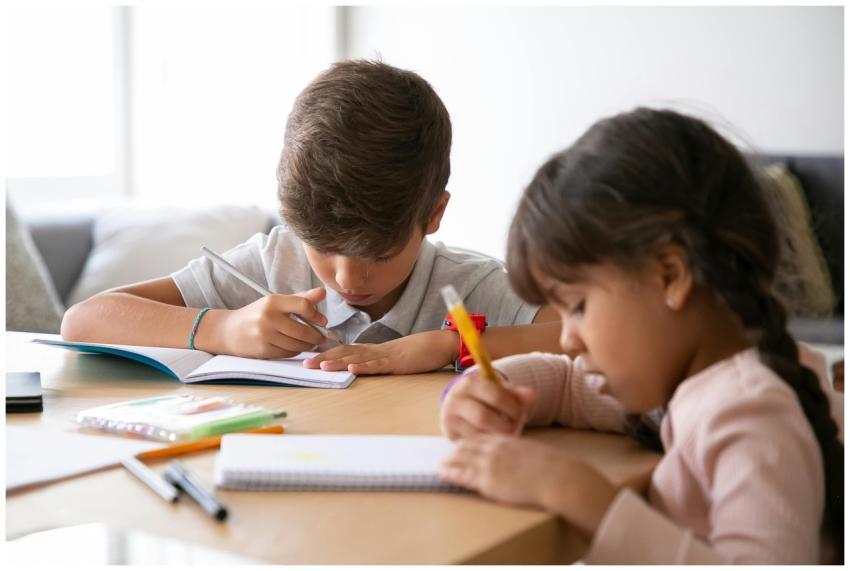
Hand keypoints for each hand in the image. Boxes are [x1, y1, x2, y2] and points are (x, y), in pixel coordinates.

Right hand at [212, 287, 328, 358]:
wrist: (229, 330)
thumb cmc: (257, 314)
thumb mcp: (276, 302)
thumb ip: (301, 298)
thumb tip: (323, 292)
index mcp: (273, 301)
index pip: (303, 305)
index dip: (316, 315)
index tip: (323, 321)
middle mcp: (268, 317)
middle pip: (303, 330)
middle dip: (317, 336)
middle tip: (322, 338)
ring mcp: (264, 335)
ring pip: (297, 344)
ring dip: (308, 346)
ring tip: (311, 343)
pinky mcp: (263, 350)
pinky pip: (288, 353)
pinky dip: (295, 351)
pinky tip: (296, 347)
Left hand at [302, 329, 456, 374]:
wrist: (437, 344)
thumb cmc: (415, 353)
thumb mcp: (390, 359)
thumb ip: (374, 362)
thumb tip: (356, 368)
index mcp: (371, 351)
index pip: (343, 351)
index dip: (325, 354)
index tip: (307, 360)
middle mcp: (374, 351)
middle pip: (345, 352)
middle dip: (324, 358)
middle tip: (304, 364)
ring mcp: (385, 355)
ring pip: (358, 357)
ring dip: (338, 361)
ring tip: (321, 366)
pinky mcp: (397, 362)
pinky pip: (379, 364)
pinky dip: (365, 366)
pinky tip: (353, 367)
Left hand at [438, 434, 617, 538]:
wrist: (556, 477)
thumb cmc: (552, 467)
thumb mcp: (534, 452)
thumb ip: (522, 452)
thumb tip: (522, 459)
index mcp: (507, 440)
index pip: (482, 438)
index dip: (470, 442)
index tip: (462, 444)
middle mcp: (495, 449)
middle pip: (468, 446)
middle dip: (456, 451)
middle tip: (446, 454)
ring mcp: (489, 464)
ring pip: (461, 459)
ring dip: (449, 461)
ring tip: (439, 464)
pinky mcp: (488, 480)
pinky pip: (463, 475)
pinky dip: (450, 473)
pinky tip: (441, 473)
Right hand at [440, 373, 534, 439]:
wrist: (459, 404)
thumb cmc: (484, 397)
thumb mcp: (498, 390)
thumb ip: (516, 394)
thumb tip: (532, 395)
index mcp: (470, 383)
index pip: (495, 395)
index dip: (512, 407)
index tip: (521, 414)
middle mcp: (456, 399)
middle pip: (483, 417)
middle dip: (504, 425)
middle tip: (515, 428)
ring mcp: (450, 417)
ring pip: (476, 433)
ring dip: (497, 437)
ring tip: (508, 434)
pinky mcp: (450, 433)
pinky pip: (472, 443)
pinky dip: (488, 443)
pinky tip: (497, 441)